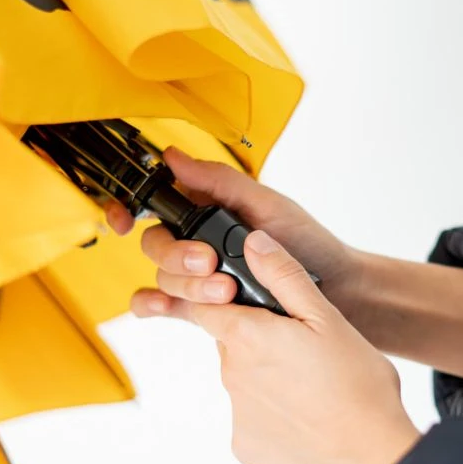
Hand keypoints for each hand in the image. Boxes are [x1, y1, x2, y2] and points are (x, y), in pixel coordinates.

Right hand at [105, 146, 355, 318]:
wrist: (338, 291)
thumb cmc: (307, 242)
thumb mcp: (267, 204)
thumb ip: (219, 182)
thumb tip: (174, 156)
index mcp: (207, 208)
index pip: (156, 205)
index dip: (129, 209)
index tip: (125, 221)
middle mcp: (197, 240)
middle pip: (155, 245)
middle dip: (177, 256)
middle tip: (210, 263)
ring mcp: (199, 275)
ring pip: (163, 277)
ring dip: (186, 284)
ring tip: (226, 291)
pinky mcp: (205, 308)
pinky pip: (167, 306)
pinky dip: (155, 306)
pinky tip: (164, 307)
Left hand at [166, 229, 420, 463]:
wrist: (375, 460)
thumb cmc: (358, 387)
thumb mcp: (325, 317)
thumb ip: (283, 275)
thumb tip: (253, 243)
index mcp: (245, 337)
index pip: (206, 305)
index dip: (223, 297)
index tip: (247, 300)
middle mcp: (231, 375)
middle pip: (229, 341)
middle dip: (255, 337)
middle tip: (299, 344)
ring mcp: (237, 414)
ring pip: (242, 379)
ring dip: (265, 374)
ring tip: (309, 381)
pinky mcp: (245, 446)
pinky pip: (250, 417)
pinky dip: (270, 411)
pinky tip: (304, 411)